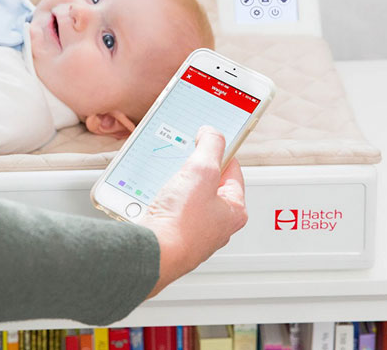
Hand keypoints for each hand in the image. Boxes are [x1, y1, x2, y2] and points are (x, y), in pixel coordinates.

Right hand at [139, 126, 247, 297]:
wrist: (153, 253)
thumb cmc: (181, 223)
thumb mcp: (202, 170)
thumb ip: (211, 145)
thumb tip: (212, 133)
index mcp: (234, 210)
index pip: (232, 171)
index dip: (218, 152)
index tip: (205, 141)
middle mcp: (216, 224)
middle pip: (207, 183)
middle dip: (192, 169)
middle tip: (182, 162)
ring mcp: (193, 231)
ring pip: (186, 197)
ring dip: (174, 185)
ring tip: (165, 181)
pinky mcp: (172, 235)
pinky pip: (169, 209)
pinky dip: (161, 200)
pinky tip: (153, 197)